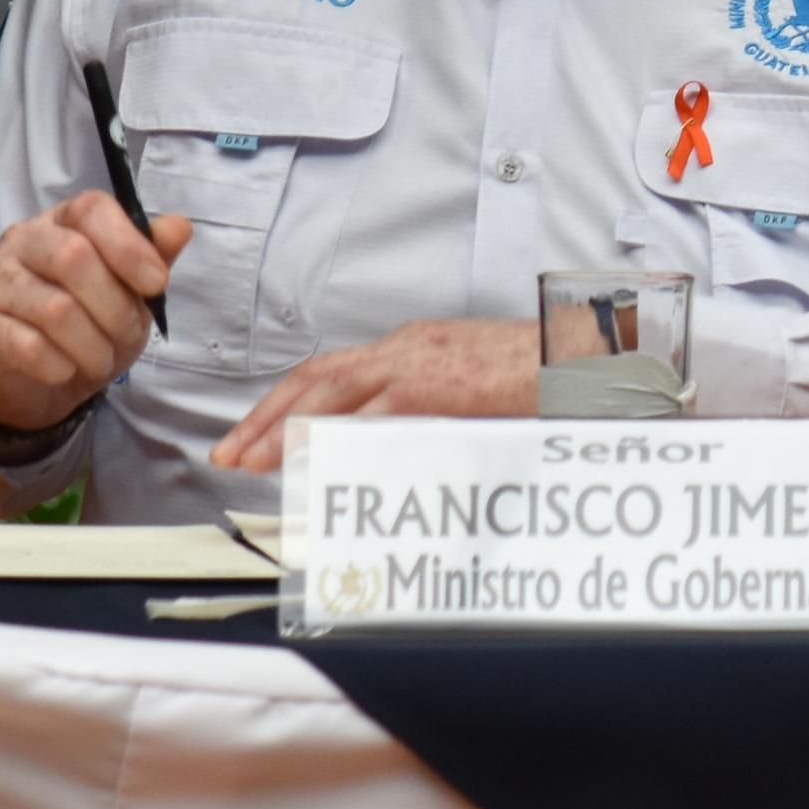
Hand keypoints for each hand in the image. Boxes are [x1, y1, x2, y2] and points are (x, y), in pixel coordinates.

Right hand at [0, 192, 196, 431]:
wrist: (36, 381)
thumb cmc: (88, 326)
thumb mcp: (130, 293)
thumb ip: (153, 258)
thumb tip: (179, 226)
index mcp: (64, 222)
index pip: (92, 209)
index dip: (129, 246)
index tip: (156, 284)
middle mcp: (23, 240)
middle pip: (74, 257)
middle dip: (115, 307)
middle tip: (125, 336)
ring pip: (57, 309)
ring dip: (93, 346)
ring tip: (99, 360)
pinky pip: (30, 347)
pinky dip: (61, 366)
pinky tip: (65, 370)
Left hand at [209, 318, 537, 473]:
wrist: (577, 354)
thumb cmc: (537, 375)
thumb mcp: (471, 388)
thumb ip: (428, 411)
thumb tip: (391, 450)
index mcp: (410, 347)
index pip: (330, 372)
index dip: (286, 403)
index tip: (256, 433)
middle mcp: (403, 348)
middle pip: (314, 379)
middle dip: (265, 418)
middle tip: (231, 453)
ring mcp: (417, 364)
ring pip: (330, 394)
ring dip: (284, 430)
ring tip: (252, 461)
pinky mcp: (435, 387)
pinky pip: (372, 417)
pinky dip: (336, 437)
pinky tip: (311, 461)